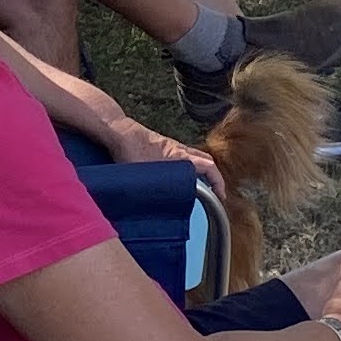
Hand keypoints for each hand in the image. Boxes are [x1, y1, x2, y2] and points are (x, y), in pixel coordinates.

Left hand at [107, 118, 226, 202]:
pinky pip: (185, 156)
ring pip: (196, 158)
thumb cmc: (130, 148)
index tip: (220, 195)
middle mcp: (179, 149)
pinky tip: (181, 177)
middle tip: (215, 192)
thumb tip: (157, 208)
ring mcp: (172, 147)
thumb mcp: (144, 173)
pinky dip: (190, 166)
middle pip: (207, 161)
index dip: (218, 182)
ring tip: (201, 187)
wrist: (119, 131)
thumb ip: (155, 188)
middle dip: (214, 177)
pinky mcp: (164, 147)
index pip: (209, 167)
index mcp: (179, 155)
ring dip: (203, 171)